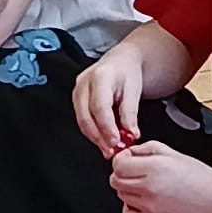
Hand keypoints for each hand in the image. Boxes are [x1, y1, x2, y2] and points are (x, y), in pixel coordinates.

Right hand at [75, 42, 145, 157]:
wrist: (121, 62)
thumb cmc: (128, 73)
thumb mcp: (134, 89)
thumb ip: (130, 112)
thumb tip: (130, 134)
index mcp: (100, 76)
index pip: (100, 107)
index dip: (107, 127)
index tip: (116, 142)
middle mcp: (84, 84)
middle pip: (86, 117)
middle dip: (99, 137)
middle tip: (112, 150)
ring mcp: (77, 92)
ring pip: (82, 121)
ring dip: (95, 138)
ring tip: (109, 149)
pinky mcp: (76, 100)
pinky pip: (82, 120)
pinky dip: (93, 132)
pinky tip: (104, 140)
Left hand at [109, 141, 211, 212]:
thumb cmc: (201, 178)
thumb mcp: (175, 154)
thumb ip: (148, 149)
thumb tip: (130, 152)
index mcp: (156, 168)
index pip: (119, 164)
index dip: (120, 159)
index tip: (127, 158)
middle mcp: (150, 187)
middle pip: (116, 180)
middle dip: (123, 173)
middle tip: (136, 171)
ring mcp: (149, 206)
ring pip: (121, 195)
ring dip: (128, 189)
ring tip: (147, 185)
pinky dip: (131, 207)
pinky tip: (143, 200)